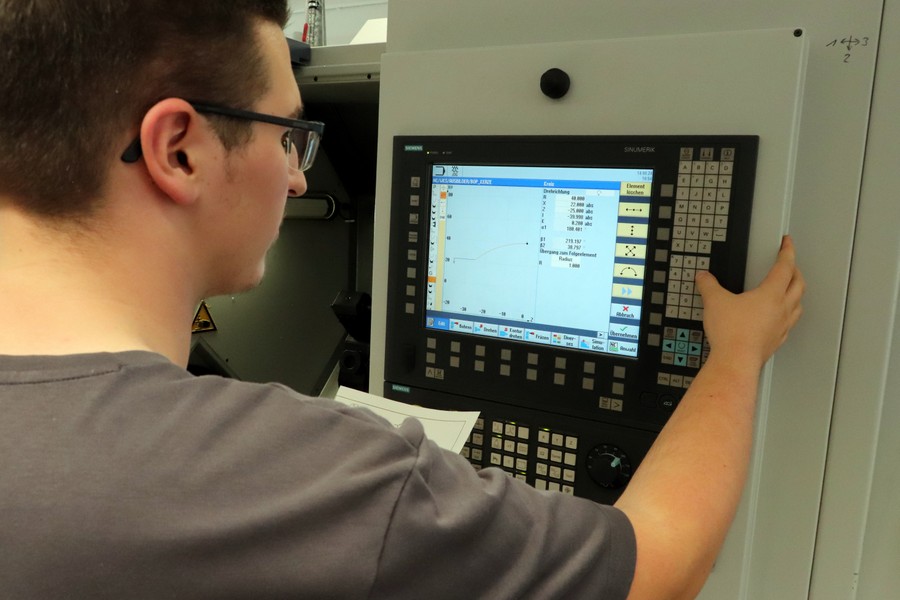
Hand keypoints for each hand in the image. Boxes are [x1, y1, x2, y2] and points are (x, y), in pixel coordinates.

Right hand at [696, 235, 804, 368]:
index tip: (787, 243)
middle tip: (790, 264)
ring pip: (798, 305)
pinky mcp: (776, 341)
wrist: (735, 361)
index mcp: (770, 294)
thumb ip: (709, 285)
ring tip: (790, 291)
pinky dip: (787, 316)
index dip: (787, 251)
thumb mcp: (714, 301)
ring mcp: (781, 326)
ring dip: (796, 294)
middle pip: (798, 284)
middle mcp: (781, 309)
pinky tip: (778, 319)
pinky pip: (789, 324)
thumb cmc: (732, 334)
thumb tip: (704, 277)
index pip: (785, 267)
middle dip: (795, 271)